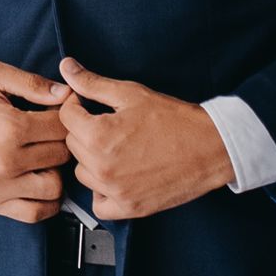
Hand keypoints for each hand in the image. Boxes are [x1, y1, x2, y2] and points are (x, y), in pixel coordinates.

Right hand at [0, 60, 75, 223]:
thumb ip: (31, 82)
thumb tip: (66, 93)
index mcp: (9, 126)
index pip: (62, 126)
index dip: (66, 117)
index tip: (58, 114)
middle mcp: (6, 159)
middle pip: (61, 155)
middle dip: (60, 142)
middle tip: (49, 135)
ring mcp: (0, 185)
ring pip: (56, 186)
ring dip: (56, 172)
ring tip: (44, 159)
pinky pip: (37, 213)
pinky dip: (46, 201)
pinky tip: (39, 181)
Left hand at [56, 57, 236, 220]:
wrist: (211, 148)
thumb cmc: (173, 119)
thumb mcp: (131, 94)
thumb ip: (92, 83)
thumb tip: (66, 68)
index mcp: (98, 135)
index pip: (65, 116)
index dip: (77, 105)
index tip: (91, 106)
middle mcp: (101, 167)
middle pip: (72, 144)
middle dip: (85, 131)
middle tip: (110, 125)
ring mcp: (115, 190)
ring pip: (82, 172)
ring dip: (92, 160)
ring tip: (116, 148)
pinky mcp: (129, 208)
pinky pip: (98, 204)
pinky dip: (102, 191)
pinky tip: (116, 176)